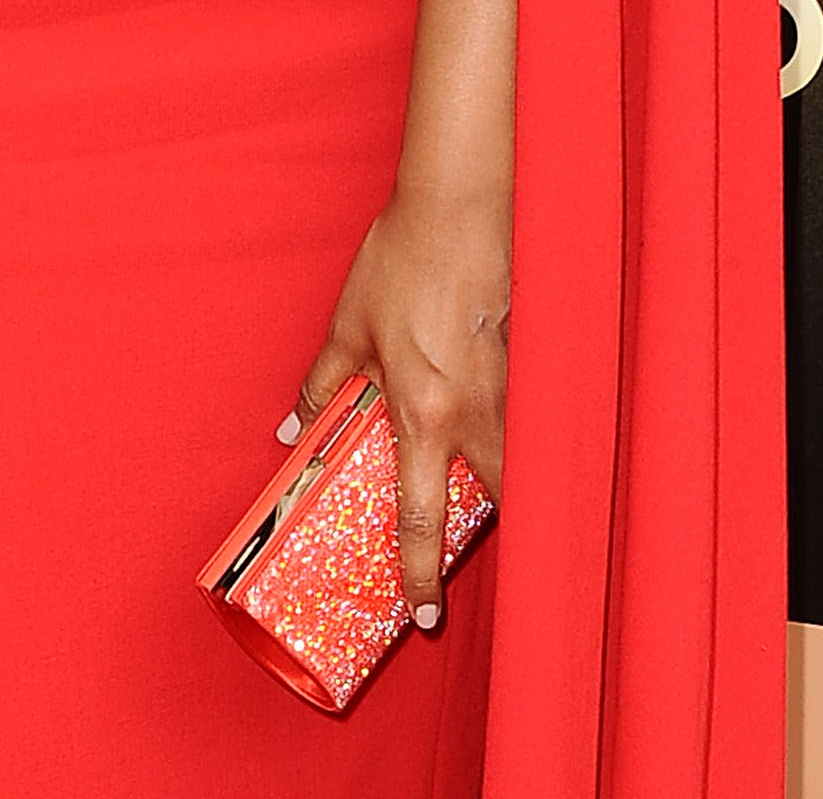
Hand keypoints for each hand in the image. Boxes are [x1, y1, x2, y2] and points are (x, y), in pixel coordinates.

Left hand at [287, 187, 508, 628]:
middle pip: (495, 505)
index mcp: (423, 414)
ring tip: (485, 493)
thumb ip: (322, 382)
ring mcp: (511, 389)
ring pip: (519, 464)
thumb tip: (292, 426)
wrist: (459, 206)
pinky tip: (505, 425)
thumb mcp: (349, 325)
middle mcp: (475, 414)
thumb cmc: (401, 262)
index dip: (422, 573)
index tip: (424, 616)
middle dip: (487, 538)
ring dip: (506, 486)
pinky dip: (520, 435)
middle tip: (466, 557)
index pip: (423, 516)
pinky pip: (529, 419)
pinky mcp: (530, 361)